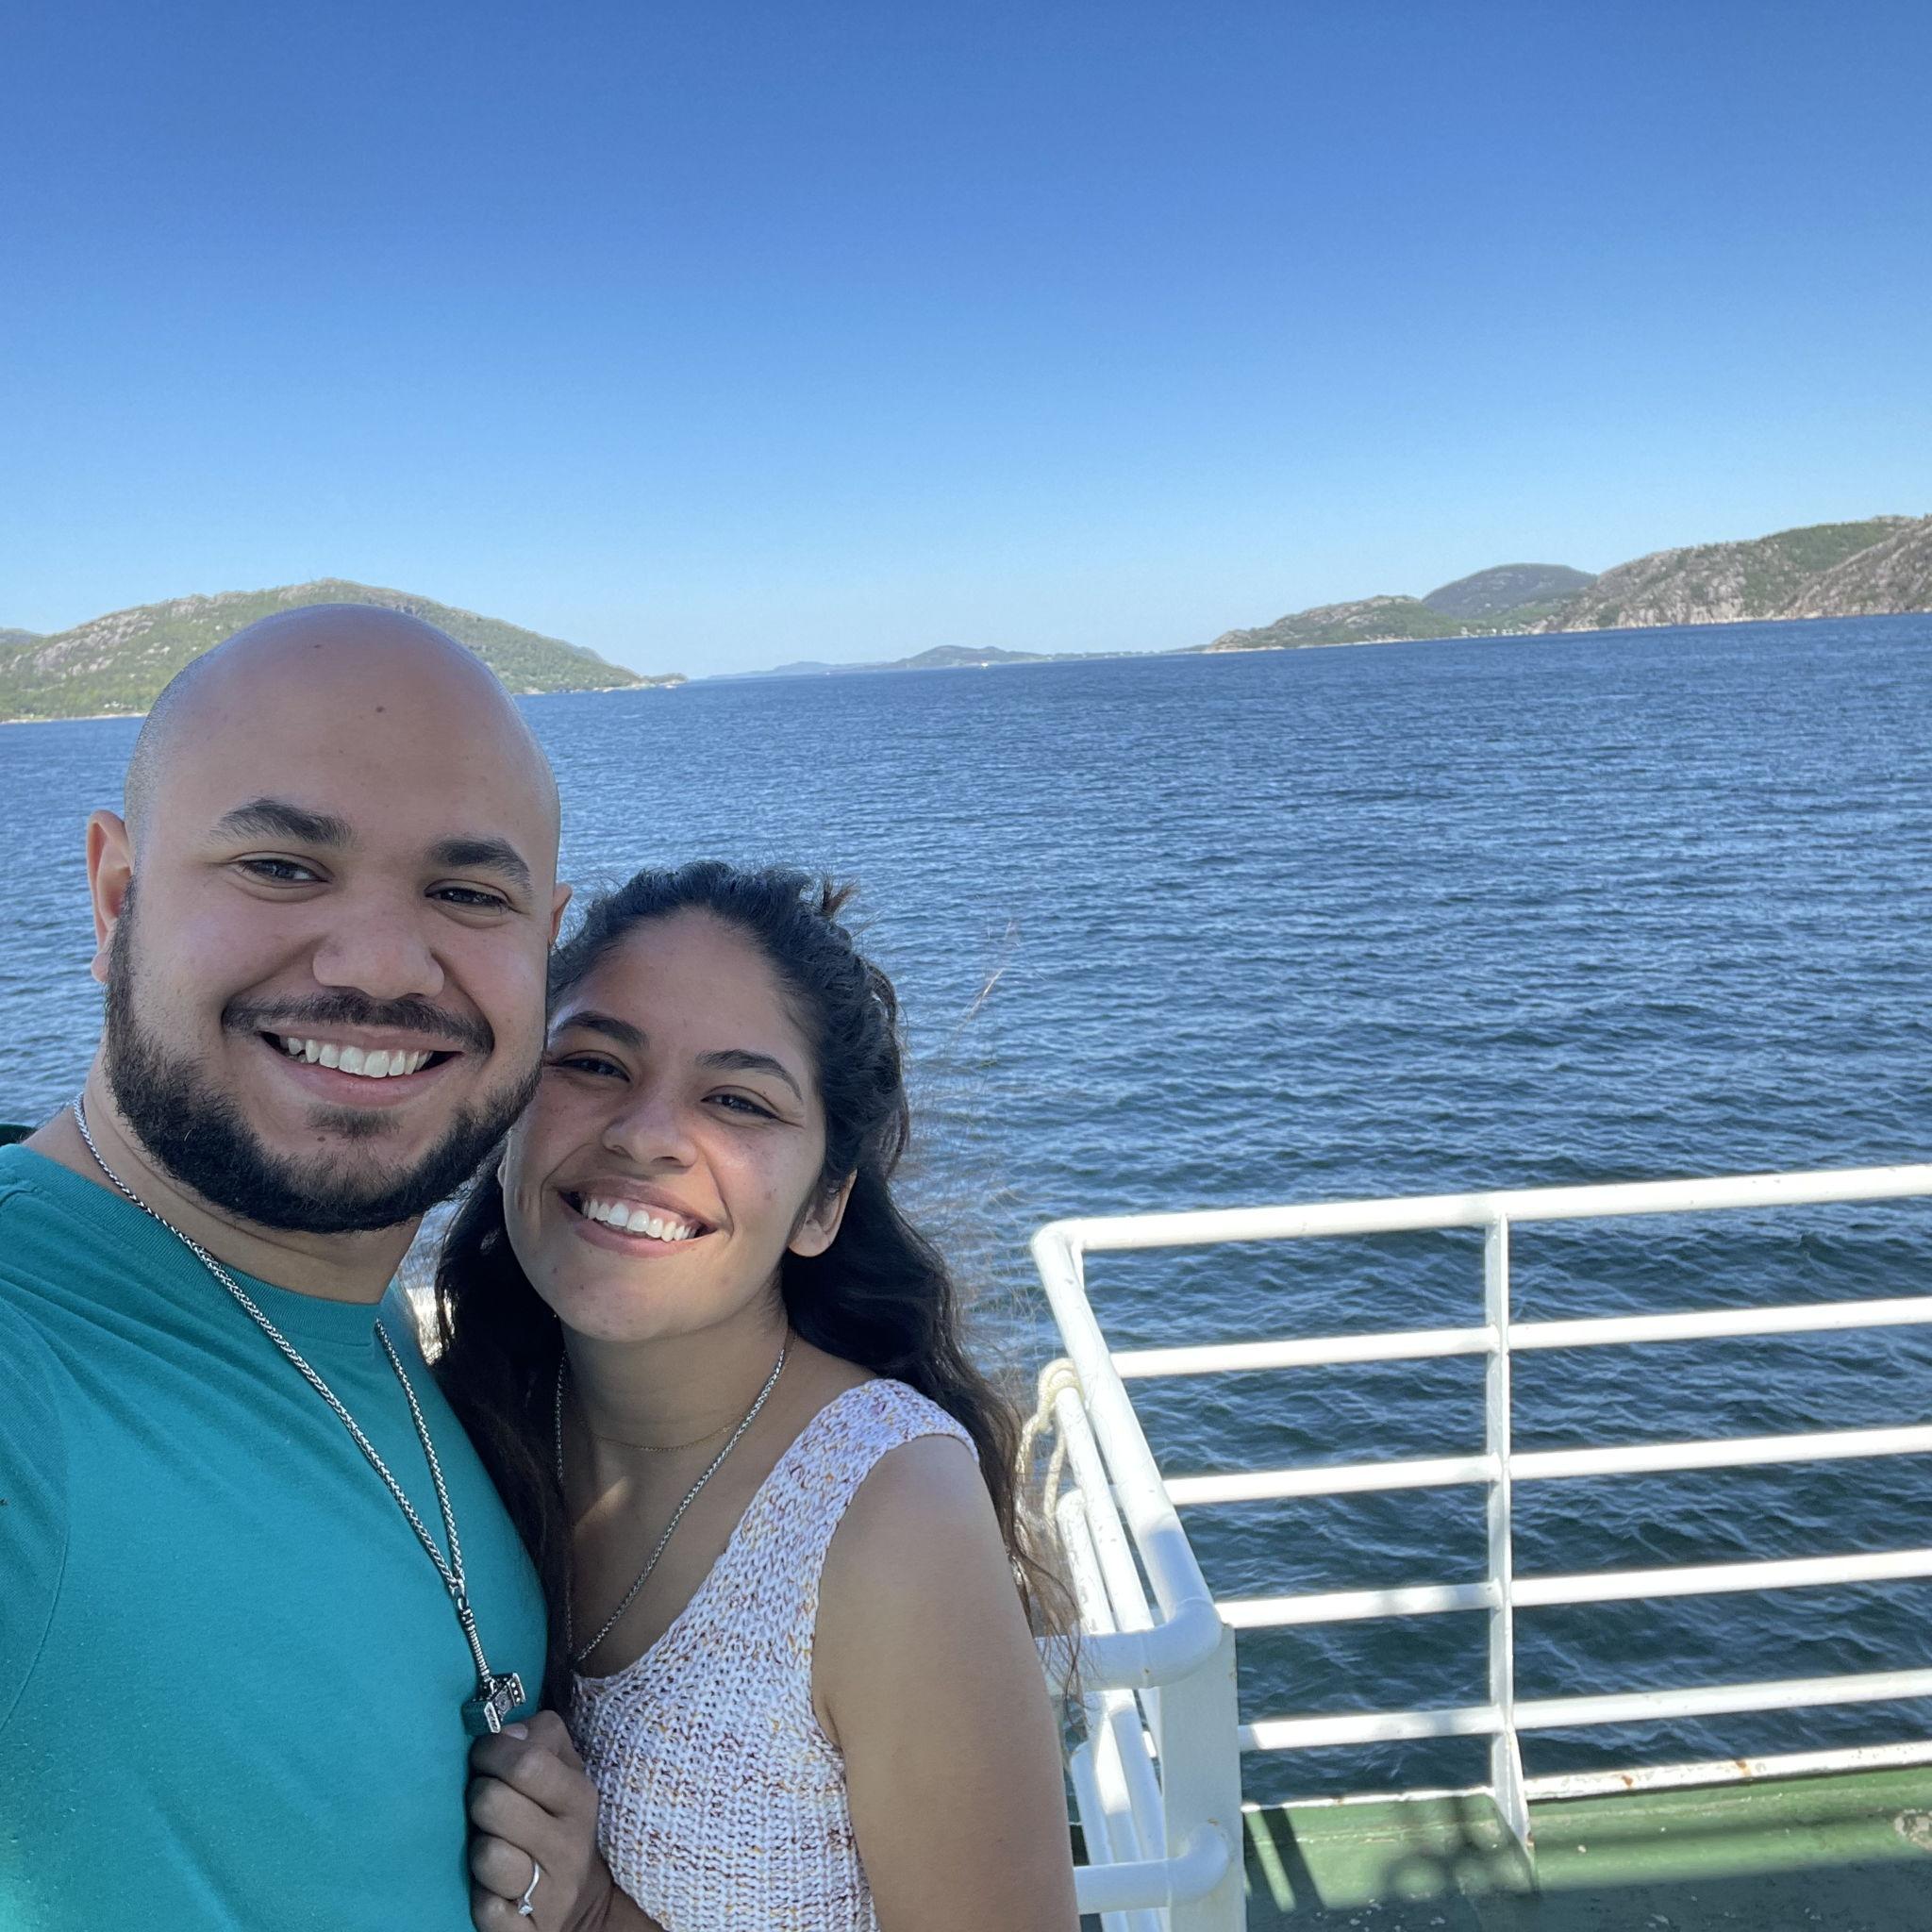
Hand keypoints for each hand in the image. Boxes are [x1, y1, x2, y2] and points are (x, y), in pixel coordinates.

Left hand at [467, 1711, 615, 1930]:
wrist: (581, 1898)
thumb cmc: (558, 1821)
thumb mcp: (565, 1773)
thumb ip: (541, 1740)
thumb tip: (507, 1732)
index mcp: (579, 1798)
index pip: (527, 1762)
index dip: (491, 1752)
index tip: (482, 1757)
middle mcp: (570, 1845)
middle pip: (493, 1803)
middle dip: (477, 1796)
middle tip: (483, 1802)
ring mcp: (551, 1893)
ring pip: (486, 1856)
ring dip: (477, 1849)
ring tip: (489, 1845)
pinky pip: (488, 1911)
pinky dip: (482, 1899)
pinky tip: (491, 1890)